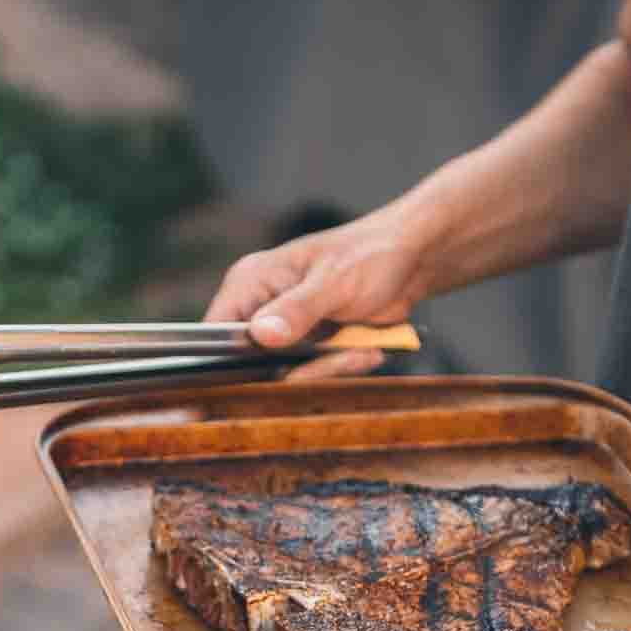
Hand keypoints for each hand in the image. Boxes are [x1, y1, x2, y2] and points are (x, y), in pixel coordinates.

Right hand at [204, 206, 435, 379]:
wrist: (412, 263)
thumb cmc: (370, 256)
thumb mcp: (332, 284)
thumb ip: (296, 310)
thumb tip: (260, 335)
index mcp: (250, 282)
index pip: (218, 332)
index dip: (236, 358)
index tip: (274, 368)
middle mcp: (262, 306)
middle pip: (256, 363)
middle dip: (303, 366)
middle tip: (340, 351)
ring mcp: (287, 328)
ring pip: (290, 373)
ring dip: (330, 368)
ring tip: (360, 346)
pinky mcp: (311, 344)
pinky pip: (315, 373)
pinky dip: (343, 366)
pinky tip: (365, 347)